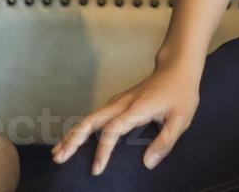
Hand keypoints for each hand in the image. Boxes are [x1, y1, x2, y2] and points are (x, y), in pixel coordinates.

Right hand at [49, 61, 200, 175]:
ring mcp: (117, 101)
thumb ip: (165, 142)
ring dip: (72, 134)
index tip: (96, 169)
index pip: (113, 130)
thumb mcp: (181, 119)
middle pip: (91, 121)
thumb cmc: (180, 94)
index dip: (103, 150)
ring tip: (57, 152)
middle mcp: (122, 103)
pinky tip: (72, 139)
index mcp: (136, 108)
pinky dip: (80, 128)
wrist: (177, 68)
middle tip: (59, 157)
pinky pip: (95, 116)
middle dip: (73, 139)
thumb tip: (148, 164)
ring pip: (89, 118)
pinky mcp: (117, 103)